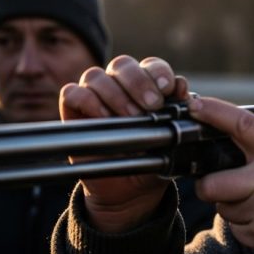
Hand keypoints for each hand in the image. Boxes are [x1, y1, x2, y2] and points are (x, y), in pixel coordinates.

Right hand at [59, 55, 190, 231]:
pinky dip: (87, 100)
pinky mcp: (73, 112)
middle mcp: (119, 85)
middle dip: (139, 82)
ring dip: (115, 94)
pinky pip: (71, 93)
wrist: (132, 189)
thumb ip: (178, 112)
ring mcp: (94, 96)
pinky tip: (104, 117)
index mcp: (146, 85)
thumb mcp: (172, 137)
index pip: (151, 65)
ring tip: (131, 117)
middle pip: (122, 64)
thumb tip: (182, 88)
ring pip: (95, 75)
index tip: (169, 89)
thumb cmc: (153, 157)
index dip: (159, 72)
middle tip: (152, 105)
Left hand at [188, 96, 253, 253]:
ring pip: (224, 210)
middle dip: (211, 186)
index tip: (197, 105)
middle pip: (211, 184)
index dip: (215, 112)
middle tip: (222, 185)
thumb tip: (233, 139)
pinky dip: (247, 227)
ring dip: (234, 207)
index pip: (243, 125)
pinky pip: (239, 231)